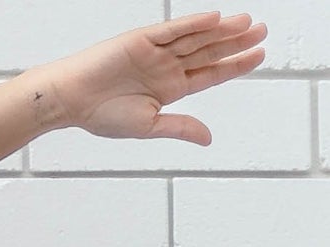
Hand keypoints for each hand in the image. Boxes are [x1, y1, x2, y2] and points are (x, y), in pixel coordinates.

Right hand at [38, 10, 266, 144]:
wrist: (70, 100)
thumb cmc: (100, 115)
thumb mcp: (147, 126)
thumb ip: (180, 127)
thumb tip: (208, 138)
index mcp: (168, 88)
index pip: (209, 74)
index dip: (234, 65)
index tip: (258, 56)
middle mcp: (165, 66)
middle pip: (208, 51)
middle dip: (236, 43)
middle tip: (263, 32)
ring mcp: (155, 51)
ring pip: (196, 37)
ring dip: (221, 31)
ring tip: (248, 24)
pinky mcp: (142, 38)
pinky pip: (173, 29)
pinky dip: (194, 24)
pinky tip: (216, 19)